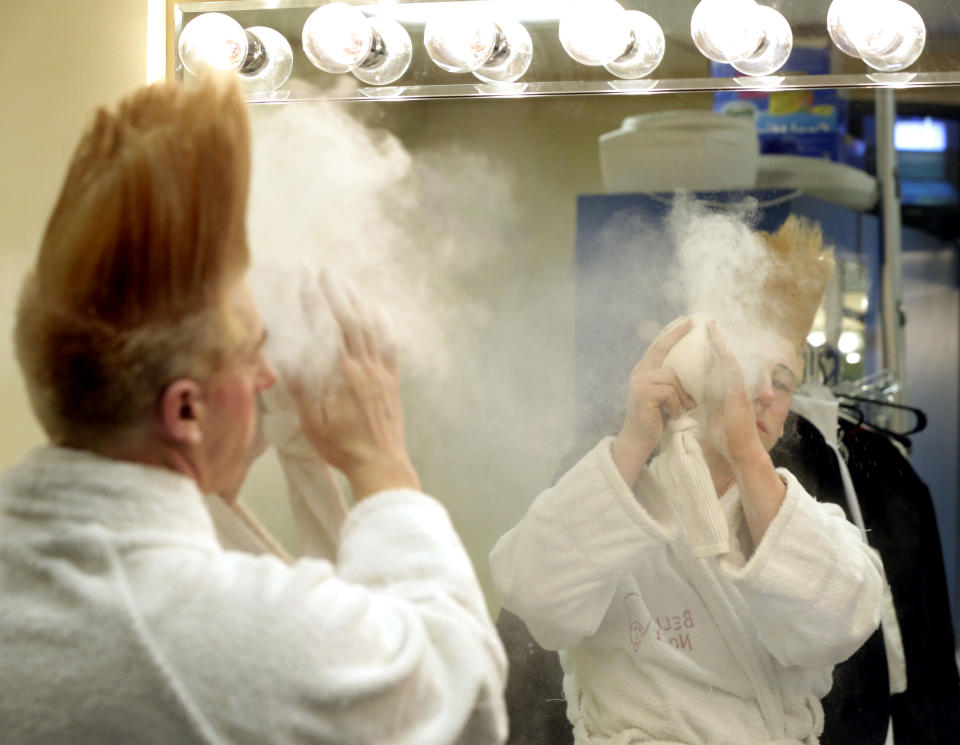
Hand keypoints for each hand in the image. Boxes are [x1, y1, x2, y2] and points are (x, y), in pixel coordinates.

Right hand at [292, 270, 420, 499]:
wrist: (380, 463)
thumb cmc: (341, 447)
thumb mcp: (311, 420)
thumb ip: (300, 387)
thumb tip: (287, 355)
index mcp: (339, 375)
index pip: (325, 328)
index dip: (315, 302)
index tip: (306, 281)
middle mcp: (362, 367)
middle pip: (349, 320)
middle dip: (336, 293)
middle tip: (325, 272)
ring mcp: (380, 372)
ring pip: (369, 328)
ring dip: (357, 302)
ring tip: (346, 283)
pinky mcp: (392, 380)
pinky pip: (390, 345)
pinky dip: (383, 324)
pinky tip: (378, 310)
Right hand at [611, 316, 696, 485]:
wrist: (638, 440)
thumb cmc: (654, 420)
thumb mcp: (663, 397)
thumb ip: (669, 381)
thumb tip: (690, 371)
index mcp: (644, 371)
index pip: (658, 346)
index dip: (672, 332)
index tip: (687, 320)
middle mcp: (639, 373)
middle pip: (663, 350)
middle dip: (677, 334)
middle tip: (692, 321)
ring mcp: (640, 381)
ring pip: (673, 377)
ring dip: (681, 396)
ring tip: (680, 410)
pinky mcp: (644, 393)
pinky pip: (671, 391)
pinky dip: (676, 405)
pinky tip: (671, 415)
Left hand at [704, 321, 765, 465]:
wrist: (740, 451)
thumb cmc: (726, 435)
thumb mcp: (710, 412)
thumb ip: (705, 400)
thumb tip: (691, 394)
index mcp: (721, 388)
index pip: (712, 364)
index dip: (706, 349)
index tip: (696, 334)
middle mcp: (730, 385)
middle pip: (720, 358)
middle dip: (714, 340)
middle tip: (707, 321)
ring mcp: (737, 388)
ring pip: (728, 360)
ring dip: (721, 343)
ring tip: (714, 326)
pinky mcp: (740, 395)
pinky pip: (734, 373)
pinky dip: (729, 359)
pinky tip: (723, 347)